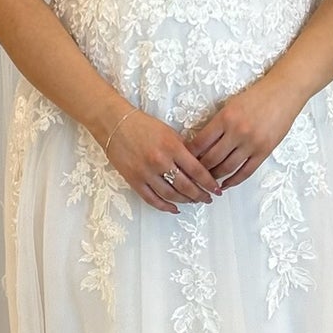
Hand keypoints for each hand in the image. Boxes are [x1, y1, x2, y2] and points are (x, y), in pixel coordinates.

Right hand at [102, 107, 223, 213]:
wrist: (115, 124)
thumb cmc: (144, 125)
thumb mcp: (169, 132)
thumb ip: (184, 149)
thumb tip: (199, 167)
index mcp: (172, 147)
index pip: (197, 170)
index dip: (209, 183)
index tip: (216, 189)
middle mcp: (160, 162)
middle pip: (186, 186)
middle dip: (200, 195)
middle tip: (208, 198)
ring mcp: (146, 173)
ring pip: (171, 195)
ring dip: (185, 201)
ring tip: (193, 202)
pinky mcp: (134, 180)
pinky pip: (152, 199)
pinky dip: (164, 207)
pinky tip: (174, 209)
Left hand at [183, 77, 304, 191]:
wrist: (284, 93)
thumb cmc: (256, 96)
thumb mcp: (231, 105)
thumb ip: (217, 124)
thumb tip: (201, 145)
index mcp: (225, 118)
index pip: (200, 142)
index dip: (190, 155)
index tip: (183, 160)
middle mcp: (237, 132)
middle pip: (211, 159)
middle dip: (199, 169)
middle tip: (193, 175)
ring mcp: (252, 143)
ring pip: (227, 168)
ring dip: (215, 177)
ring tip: (207, 180)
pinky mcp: (264, 151)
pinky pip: (246, 172)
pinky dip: (233, 181)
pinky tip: (225, 185)